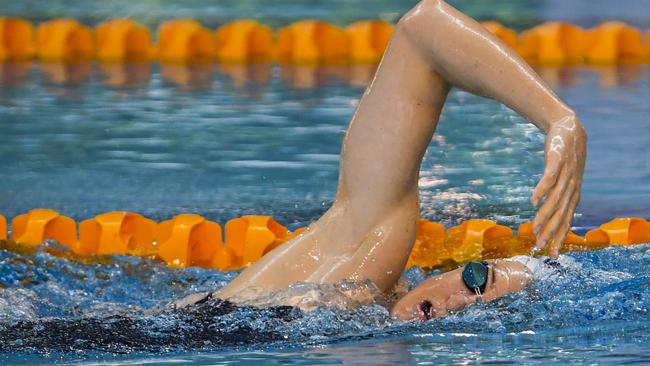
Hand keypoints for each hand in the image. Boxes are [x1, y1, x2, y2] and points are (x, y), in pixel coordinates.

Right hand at [531, 115, 586, 257]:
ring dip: (544, 216)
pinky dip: (542, 190)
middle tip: (541, 246)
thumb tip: (542, 209)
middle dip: (551, 232)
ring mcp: (565, 175)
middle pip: (561, 214)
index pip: (567, 220)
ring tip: (534, 229)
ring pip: (554, 200)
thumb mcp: (565, 179)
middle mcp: (571, 187)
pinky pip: (549, 179)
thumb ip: (557, 196)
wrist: (570, 130)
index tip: (552, 253)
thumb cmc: (564, 159)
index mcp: (573, 194)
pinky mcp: (556, 162)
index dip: (560, 237)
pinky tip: (533, 201)